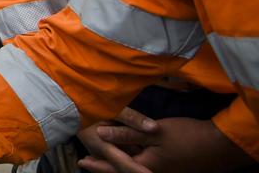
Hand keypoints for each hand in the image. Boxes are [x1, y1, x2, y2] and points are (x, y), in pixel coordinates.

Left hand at [79, 116, 252, 172]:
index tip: (82, 162)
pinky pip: (143, 164)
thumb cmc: (186, 136)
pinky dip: (132, 159)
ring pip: (133, 167)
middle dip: (105, 166)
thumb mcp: (154, 132)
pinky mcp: (169, 165)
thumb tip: (101, 134)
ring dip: (117, 162)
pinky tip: (127, 152)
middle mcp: (152, 171)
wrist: (219, 146)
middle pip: (123, 169)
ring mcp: (162, 169)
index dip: (98, 164)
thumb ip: (127, 133)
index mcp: (146, 166)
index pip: (116, 167)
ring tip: (101, 156)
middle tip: (85, 162)